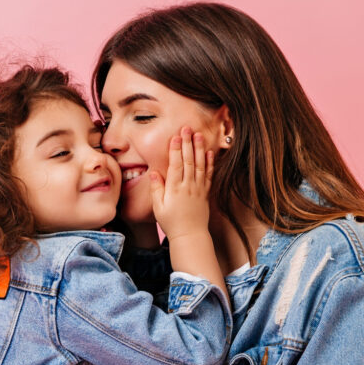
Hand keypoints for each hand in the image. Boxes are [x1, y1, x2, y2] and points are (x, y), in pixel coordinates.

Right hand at [149, 126, 213, 241]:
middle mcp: (188, 186)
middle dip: (188, 143)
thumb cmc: (171, 223)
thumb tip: (154, 173)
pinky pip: (208, 175)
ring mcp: (198, 189)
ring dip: (199, 149)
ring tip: (199, 135)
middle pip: (188, 161)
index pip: (176, 165)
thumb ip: (157, 189)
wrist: (190, 236)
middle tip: (187, 128)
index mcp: (175, 189)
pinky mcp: (205, 193)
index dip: (176, 149)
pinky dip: (209, 163)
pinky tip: (209, 152)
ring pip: (200, 165)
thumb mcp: (158, 207)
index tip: (175, 136)